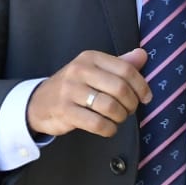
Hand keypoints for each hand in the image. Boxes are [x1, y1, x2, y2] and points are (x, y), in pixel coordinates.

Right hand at [26, 48, 151, 137]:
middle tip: (129, 110)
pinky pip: (97, 123)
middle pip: (120, 88)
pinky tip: (108, 128)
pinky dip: (109, 129)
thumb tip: (142, 55)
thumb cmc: (73, 86)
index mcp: (90, 58)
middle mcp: (80, 70)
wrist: (39, 102)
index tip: (146, 98)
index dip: (141, 86)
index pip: (125, 69)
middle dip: (131, 103)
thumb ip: (119, 64)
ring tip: (118, 118)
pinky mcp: (65, 111)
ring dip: (120, 117)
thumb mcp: (94, 70)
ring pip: (110, 106)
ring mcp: (70, 91)